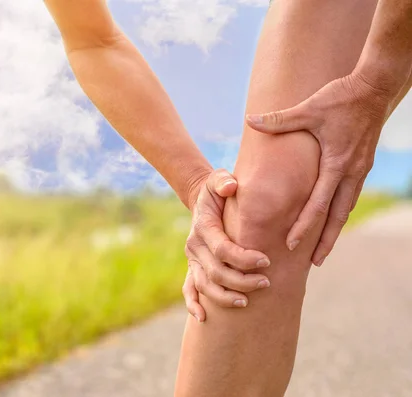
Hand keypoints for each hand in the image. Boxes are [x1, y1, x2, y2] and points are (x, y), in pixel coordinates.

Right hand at [183, 169, 270, 322]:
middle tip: (266, 283)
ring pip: (204, 285)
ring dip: (223, 296)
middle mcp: (194, 245)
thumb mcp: (219, 178)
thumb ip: (224, 181)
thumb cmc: (218, 189)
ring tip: (246, 302)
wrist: (204, 200)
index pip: (222, 248)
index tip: (266, 260)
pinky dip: (193, 304)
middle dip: (241, 280)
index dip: (243, 258)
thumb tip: (230, 187)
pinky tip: (204, 319)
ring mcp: (192, 259)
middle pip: (215, 271)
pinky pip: (188, 289)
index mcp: (203, 226)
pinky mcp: (193, 267)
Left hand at [246, 71, 394, 266]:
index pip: (318, 204)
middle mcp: (351, 172)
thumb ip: (278, 119)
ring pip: (347, 207)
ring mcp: (360, 169)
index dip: (305, 226)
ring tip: (325, 247)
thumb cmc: (341, 97)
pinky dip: (341, 211)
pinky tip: (333, 217)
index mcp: (337, 164)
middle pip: (338, 216)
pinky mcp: (363, 164)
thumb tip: (249, 120)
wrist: (375, 86)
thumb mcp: (308, 108)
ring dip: (335, 229)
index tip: (292, 245)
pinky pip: (350, 195)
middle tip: (315, 263)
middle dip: (326, 241)